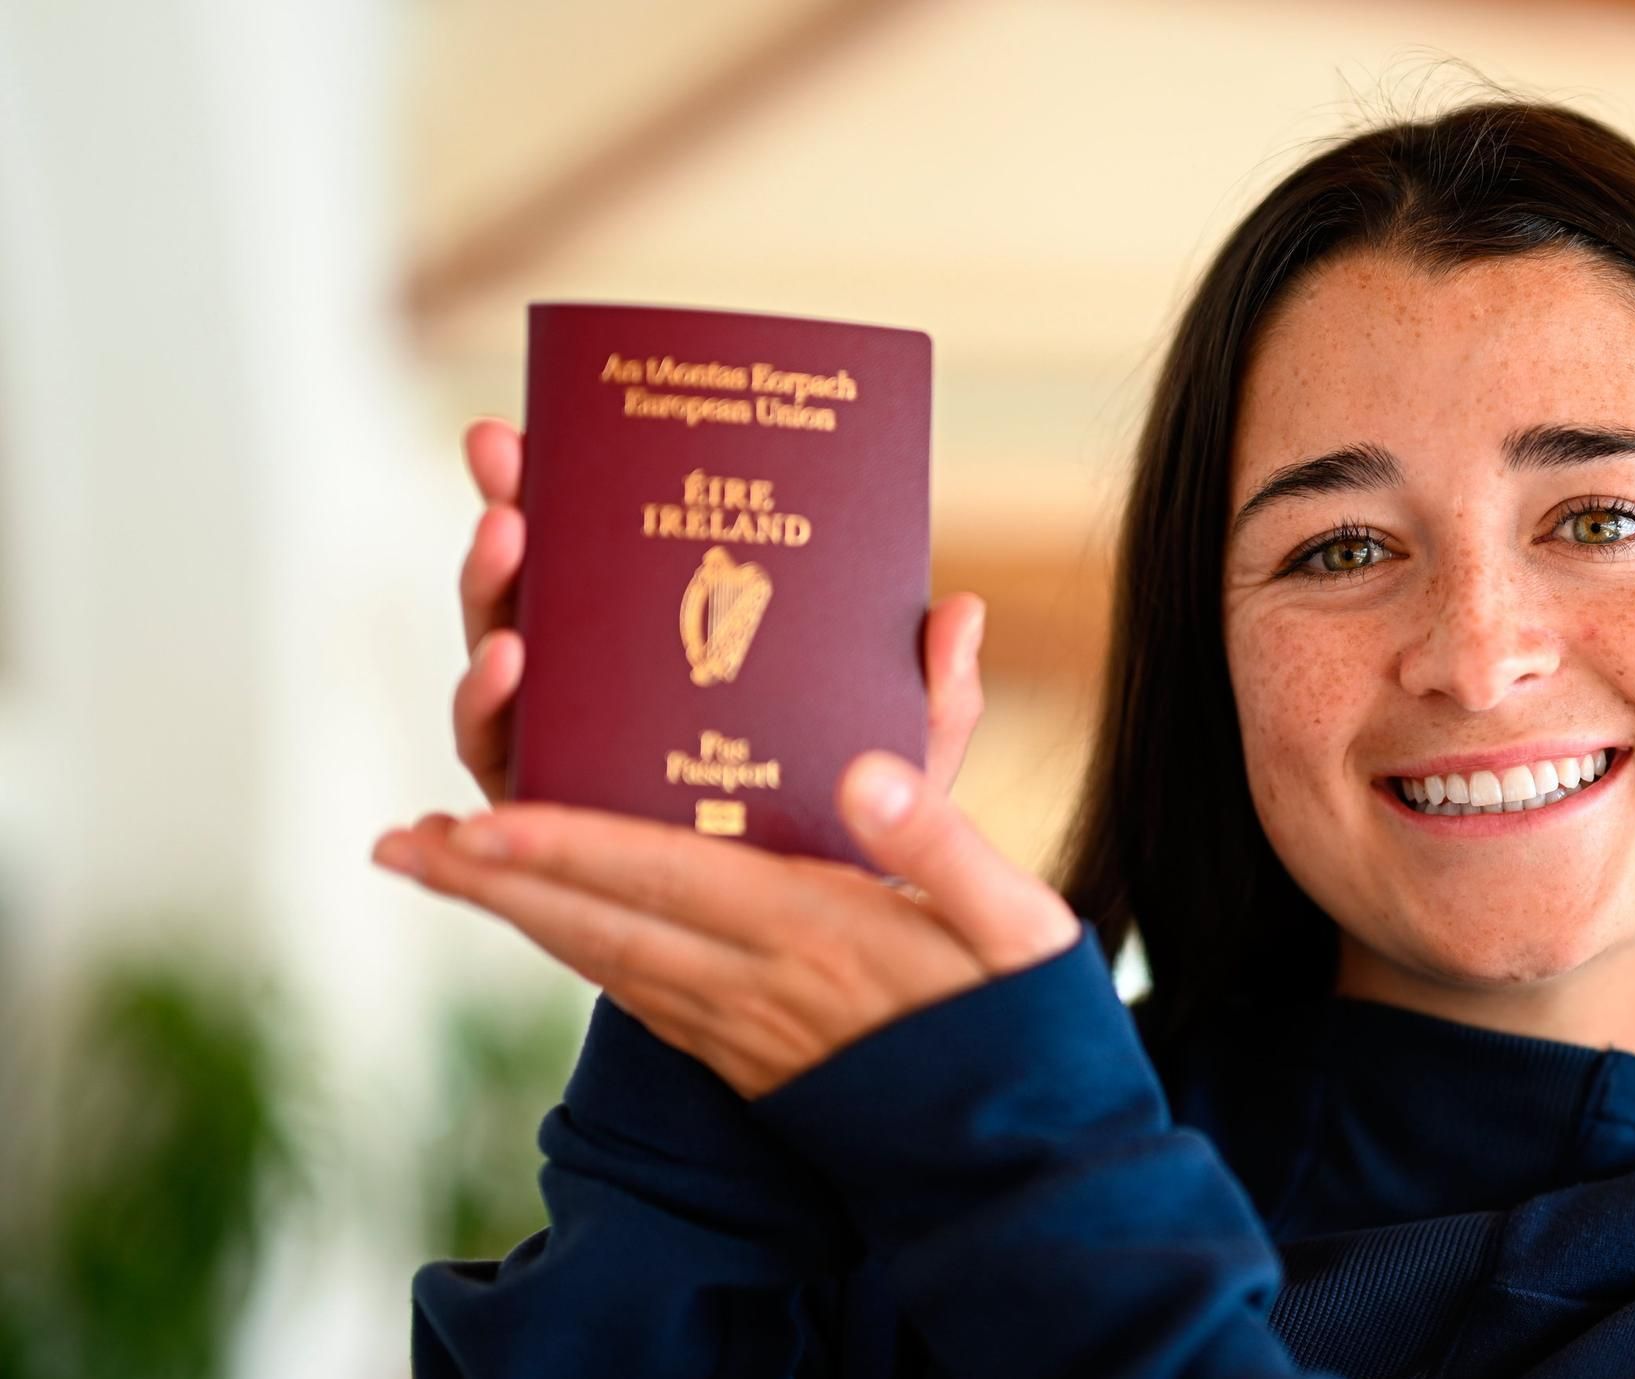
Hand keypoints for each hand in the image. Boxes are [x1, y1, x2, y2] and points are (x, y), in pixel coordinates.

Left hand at [372, 750, 1082, 1097]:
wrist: (1026, 1168)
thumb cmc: (1029, 1028)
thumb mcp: (1017, 920)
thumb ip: (941, 837)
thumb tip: (865, 767)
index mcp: (819, 935)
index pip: (664, 879)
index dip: (565, 847)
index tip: (477, 817)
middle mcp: (759, 989)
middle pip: (596, 925)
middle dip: (492, 881)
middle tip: (399, 841)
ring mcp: (745, 1033)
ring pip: (601, 963)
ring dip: (512, 914)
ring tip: (437, 867)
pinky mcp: (747, 1059)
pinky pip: (636, 994)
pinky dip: (573, 951)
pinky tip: (545, 929)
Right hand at [450, 417, 987, 802]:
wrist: (824, 958)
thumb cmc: (856, 833)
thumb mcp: (905, 757)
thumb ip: (934, 695)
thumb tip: (961, 612)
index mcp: (680, 645)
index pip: (621, 551)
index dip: (577, 483)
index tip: (552, 417)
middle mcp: (606, 683)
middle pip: (544, 584)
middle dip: (511, 511)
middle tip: (508, 463)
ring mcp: (567, 745)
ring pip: (503, 657)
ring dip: (492, 598)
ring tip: (510, 545)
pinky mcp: (548, 812)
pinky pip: (502, 756)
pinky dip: (489, 707)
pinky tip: (507, 668)